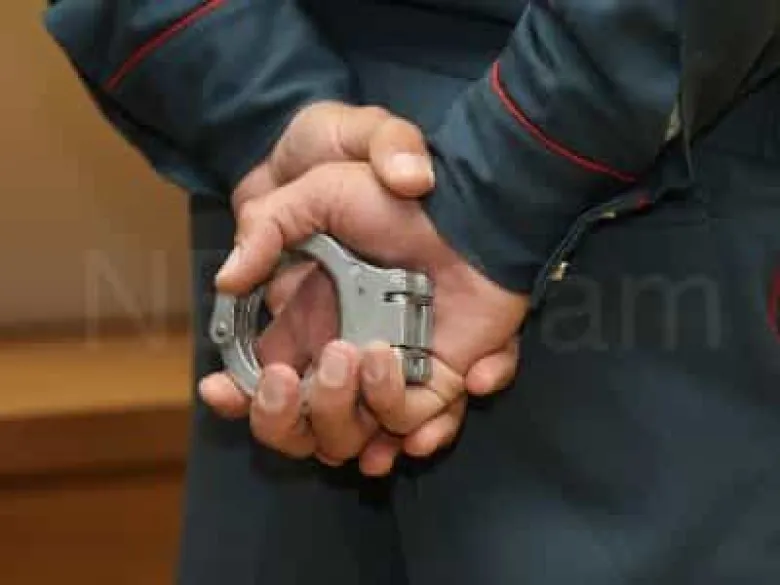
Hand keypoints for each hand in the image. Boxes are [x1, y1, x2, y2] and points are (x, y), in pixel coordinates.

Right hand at [214, 161, 528, 472]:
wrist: (466, 210)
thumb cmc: (394, 202)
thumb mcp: (320, 195)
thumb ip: (265, 228)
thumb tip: (225, 280)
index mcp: (308, 323)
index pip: (261, 379)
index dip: (236, 394)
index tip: (217, 388)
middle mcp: (343, 357)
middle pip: (297, 426)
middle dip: (279, 419)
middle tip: (289, 380)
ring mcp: (388, 375)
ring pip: (347, 436)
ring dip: (340, 409)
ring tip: (366, 353)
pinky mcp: (436, 381)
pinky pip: (410, 426)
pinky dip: (400, 415)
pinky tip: (391, 365)